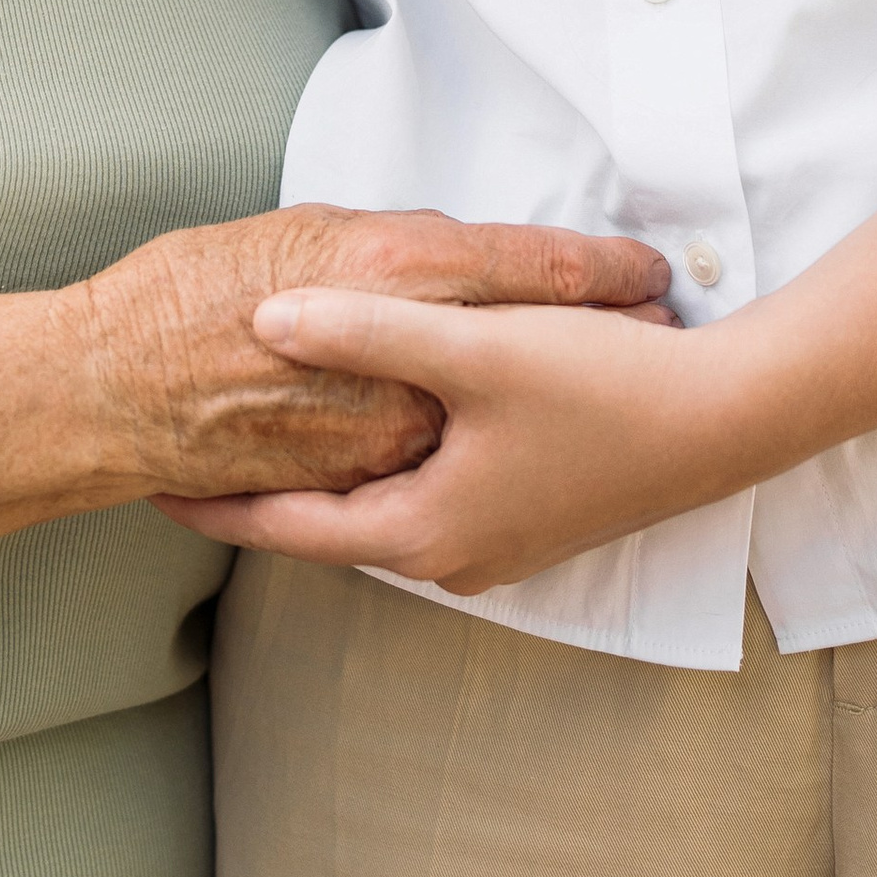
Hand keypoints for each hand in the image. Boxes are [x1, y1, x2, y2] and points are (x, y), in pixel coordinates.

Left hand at [154, 281, 721, 587]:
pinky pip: (426, 496)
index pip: (287, 530)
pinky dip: (385, 464)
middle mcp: (451, 557)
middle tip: (191, 452)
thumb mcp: (473, 349)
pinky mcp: (526, 517)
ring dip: (329, 473)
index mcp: (423, 532)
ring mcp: (494, 545)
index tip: (149, 485)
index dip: (215, 506)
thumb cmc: (605, 388)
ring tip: (263, 433)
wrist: (728, 419)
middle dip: (264, 489)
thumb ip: (364, 331)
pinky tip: (373, 422)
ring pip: (380, 509)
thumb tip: (263, 320)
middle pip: (330, 523)